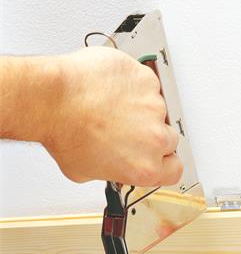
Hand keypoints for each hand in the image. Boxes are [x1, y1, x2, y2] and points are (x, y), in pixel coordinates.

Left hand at [42, 46, 181, 185]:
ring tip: (112, 105)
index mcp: (145, 167)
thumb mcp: (86, 172)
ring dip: (141, 108)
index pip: (175, 170)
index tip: (161, 158)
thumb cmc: (64, 133)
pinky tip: (112, 89)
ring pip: (158, 109)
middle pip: (169, 139)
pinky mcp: (146, 81)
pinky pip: (147, 84)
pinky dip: (133, 85)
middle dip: (151, 135)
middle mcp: (155, 139)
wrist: (52, 100)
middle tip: (129, 128)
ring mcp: (154, 107)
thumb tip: (115, 163)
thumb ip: (114, 170)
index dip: (166, 163)